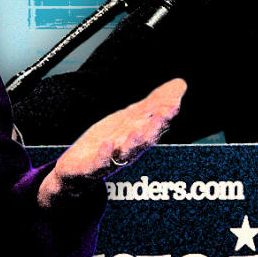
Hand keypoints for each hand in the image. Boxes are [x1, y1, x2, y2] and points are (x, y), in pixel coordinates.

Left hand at [37, 78, 186, 207]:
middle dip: (154, 128)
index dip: (164, 116)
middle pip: (144, 140)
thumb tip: (181, 85)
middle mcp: (128, 151)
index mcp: (138, 138)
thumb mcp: (129, 120)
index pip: (155, 126)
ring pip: (125, 154)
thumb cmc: (108, 143)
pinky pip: (98, 164)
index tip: (174, 104)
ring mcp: (110, 161)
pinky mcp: (90, 169)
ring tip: (137, 131)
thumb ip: (153, 105)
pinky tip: (107, 143)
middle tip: (164, 114)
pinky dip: (104, 155)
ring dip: (133, 143)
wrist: (76, 171)